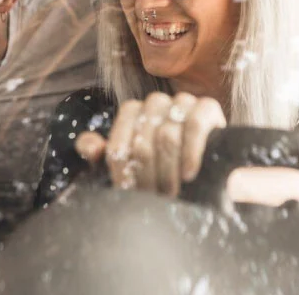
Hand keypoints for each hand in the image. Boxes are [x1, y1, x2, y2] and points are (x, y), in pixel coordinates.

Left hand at [75, 92, 225, 195]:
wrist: (205, 172)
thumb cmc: (161, 169)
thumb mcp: (129, 164)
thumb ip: (102, 154)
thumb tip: (90, 146)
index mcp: (132, 111)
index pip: (118, 142)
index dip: (123, 171)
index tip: (130, 192)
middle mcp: (155, 102)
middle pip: (142, 142)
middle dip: (147, 175)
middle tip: (154, 198)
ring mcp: (182, 101)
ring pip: (167, 135)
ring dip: (167, 170)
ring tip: (171, 192)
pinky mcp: (208, 107)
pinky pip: (194, 126)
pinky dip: (190, 153)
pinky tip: (188, 174)